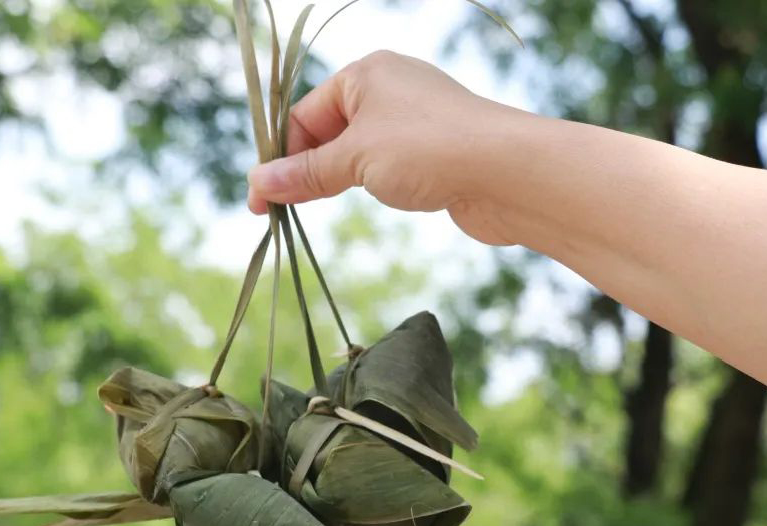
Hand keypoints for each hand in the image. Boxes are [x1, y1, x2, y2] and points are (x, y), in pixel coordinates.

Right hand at [246, 50, 517, 243]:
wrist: (509, 173)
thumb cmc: (429, 151)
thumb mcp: (354, 159)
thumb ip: (305, 173)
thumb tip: (258, 184)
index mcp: (366, 74)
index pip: (304, 115)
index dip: (279, 158)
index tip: (260, 200)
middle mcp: (389, 89)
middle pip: (327, 131)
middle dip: (303, 169)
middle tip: (279, 211)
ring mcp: (414, 120)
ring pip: (356, 151)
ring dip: (333, 180)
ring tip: (313, 210)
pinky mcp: (434, 152)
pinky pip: (385, 165)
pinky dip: (366, 183)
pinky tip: (365, 201)